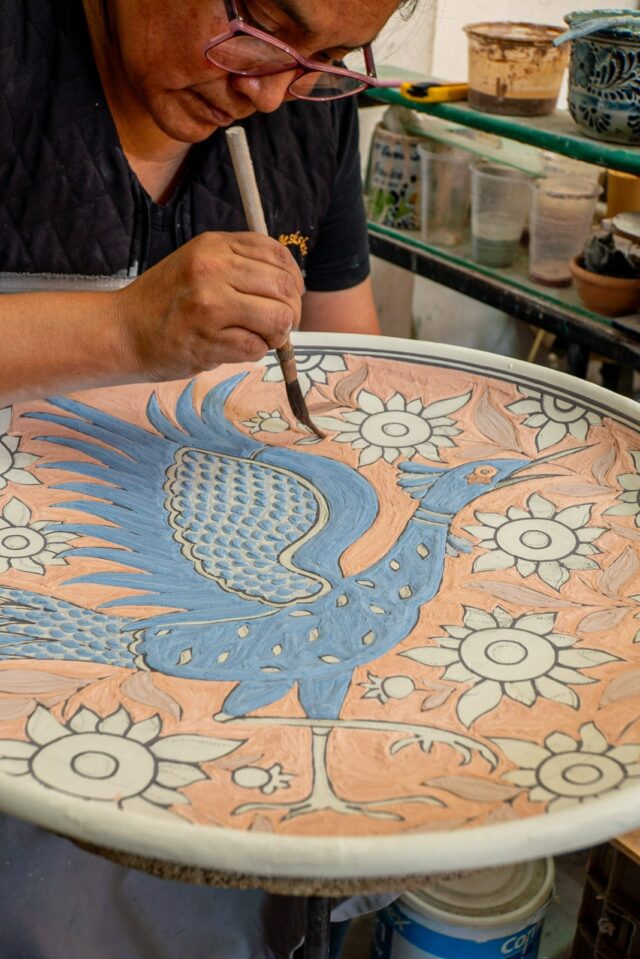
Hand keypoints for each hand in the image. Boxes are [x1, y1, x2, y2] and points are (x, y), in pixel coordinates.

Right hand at [117, 232, 303, 379]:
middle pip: (284, 288)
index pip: (277, 255)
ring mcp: (210, 305)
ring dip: (277, 335)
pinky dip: (254, 352)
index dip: (294, 279)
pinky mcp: (207, 340)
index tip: (290, 295)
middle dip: (291, 311)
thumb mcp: (198, 263)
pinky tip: (235, 348)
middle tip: (280, 325)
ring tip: (260, 337)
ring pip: (278, 318)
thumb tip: (289, 284)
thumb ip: (239, 264)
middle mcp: (213, 270)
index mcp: (214, 246)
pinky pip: (256, 347)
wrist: (122, 331)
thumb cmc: (164, 301)